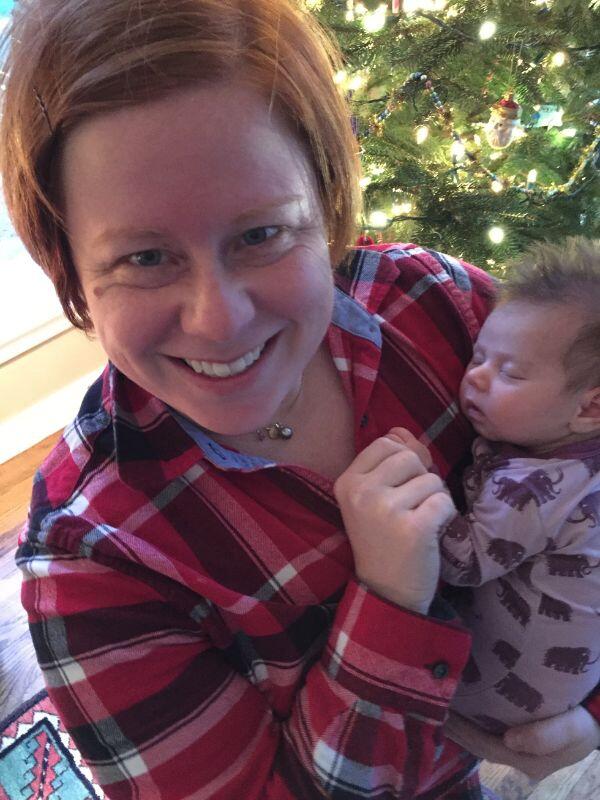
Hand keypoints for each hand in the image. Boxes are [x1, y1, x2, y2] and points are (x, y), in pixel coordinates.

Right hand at [334, 432, 454, 612]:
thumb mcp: (373, 498)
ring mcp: (385, 510)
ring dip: (434, 498)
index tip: (402, 485)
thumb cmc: (383, 540)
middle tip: (412, 506)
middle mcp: (361, 492)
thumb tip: (402, 430)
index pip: (385, 443)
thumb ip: (388, 461)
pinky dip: (446, 515)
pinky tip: (431, 531)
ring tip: (420, 520)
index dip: (404, 458)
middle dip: (420, 477)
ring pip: (430, 479)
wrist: (387, 592)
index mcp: (347, 482)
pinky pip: (444, 501)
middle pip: (409, 457)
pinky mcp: (412, 528)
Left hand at [444, 707, 599, 780]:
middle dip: (457, 729)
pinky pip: (490, 734)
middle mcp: (519, 761)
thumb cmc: (585, 722)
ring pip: (483, 741)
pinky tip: (463, 711)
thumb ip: (545, 736)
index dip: (463, 731)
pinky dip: (474, 725)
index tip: (442, 712)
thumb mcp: (574, 728)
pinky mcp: (520, 742)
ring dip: (463, 728)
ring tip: (442, 708)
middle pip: (479, 745)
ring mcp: (520, 753)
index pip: (485, 745)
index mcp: (529, 761)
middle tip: (433, 706)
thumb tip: (508, 740)